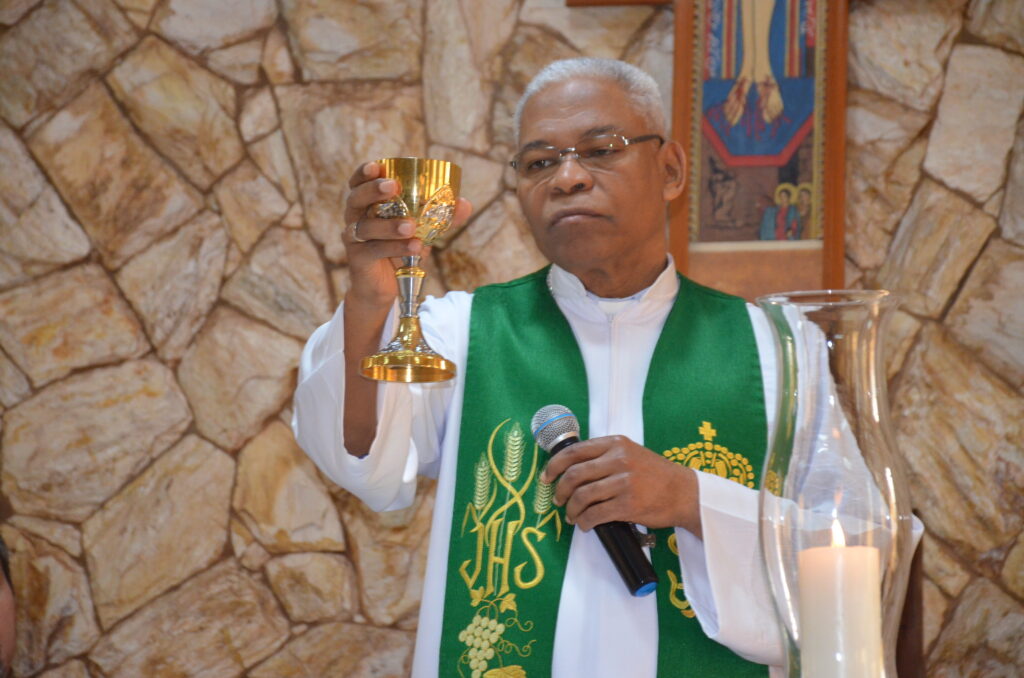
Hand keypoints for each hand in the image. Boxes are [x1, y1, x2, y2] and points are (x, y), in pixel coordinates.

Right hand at [343, 161, 472, 308]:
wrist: (387, 286)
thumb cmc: (400, 249)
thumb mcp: (422, 230)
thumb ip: (442, 216)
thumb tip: (465, 203)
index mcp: (367, 204)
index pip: (359, 183)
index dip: (364, 173)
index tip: (377, 166)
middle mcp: (356, 218)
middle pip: (355, 199)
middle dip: (372, 190)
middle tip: (392, 187)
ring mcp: (354, 239)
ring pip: (365, 227)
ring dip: (388, 225)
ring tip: (411, 227)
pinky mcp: (358, 259)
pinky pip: (374, 250)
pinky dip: (395, 248)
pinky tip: (414, 247)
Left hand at [539, 435, 701, 536]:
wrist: (685, 493)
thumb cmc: (656, 475)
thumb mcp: (632, 453)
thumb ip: (606, 456)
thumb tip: (572, 468)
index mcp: (616, 444)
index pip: (575, 451)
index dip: (554, 465)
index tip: (546, 477)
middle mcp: (619, 459)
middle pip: (574, 475)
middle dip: (560, 491)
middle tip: (558, 501)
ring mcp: (623, 482)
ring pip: (582, 496)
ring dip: (571, 510)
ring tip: (572, 516)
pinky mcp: (628, 504)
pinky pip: (595, 514)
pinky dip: (585, 522)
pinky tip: (585, 525)